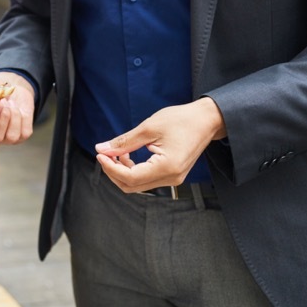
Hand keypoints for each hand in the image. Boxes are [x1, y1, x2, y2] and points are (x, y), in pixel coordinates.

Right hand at [0, 72, 35, 144]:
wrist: (10, 89)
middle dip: (3, 116)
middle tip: (4, 100)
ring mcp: (2, 139)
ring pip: (11, 136)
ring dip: (13, 115)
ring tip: (9, 102)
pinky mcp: (18, 138)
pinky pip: (24, 132)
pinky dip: (22, 117)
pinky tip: (16, 109)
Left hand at [94, 97, 226, 192]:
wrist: (206, 120)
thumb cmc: (182, 120)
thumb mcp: (148, 128)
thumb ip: (124, 141)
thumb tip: (102, 149)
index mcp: (167, 167)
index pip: (130, 178)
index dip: (110, 168)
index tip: (100, 154)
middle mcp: (171, 178)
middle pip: (132, 186)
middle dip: (114, 172)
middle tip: (105, 153)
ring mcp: (173, 178)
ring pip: (138, 184)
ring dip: (122, 171)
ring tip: (117, 152)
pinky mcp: (172, 174)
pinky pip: (146, 179)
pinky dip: (133, 170)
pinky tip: (128, 155)